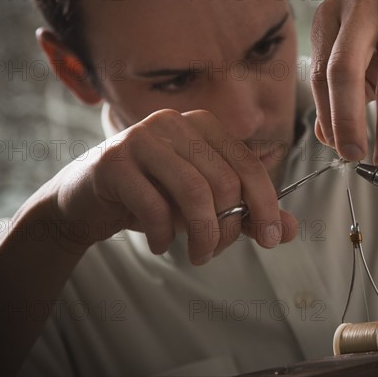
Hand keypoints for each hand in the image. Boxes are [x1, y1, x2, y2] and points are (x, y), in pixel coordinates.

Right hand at [51, 109, 296, 263]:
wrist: (88, 200)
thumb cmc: (154, 197)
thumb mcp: (204, 204)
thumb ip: (246, 213)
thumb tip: (290, 229)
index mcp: (203, 125)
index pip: (248, 164)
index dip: (267, 204)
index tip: (272, 239)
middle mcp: (175, 122)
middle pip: (224, 182)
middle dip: (227, 228)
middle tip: (215, 251)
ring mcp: (142, 137)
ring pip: (194, 193)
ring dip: (202, 237)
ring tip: (198, 255)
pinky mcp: (114, 161)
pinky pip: (155, 208)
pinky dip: (165, 236)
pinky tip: (162, 244)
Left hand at [310, 0, 377, 168]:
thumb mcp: (364, 57)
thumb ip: (340, 92)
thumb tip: (326, 136)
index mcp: (333, 15)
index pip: (321, 74)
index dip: (328, 116)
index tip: (337, 146)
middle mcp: (362, 6)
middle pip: (344, 73)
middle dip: (348, 123)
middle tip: (354, 156)